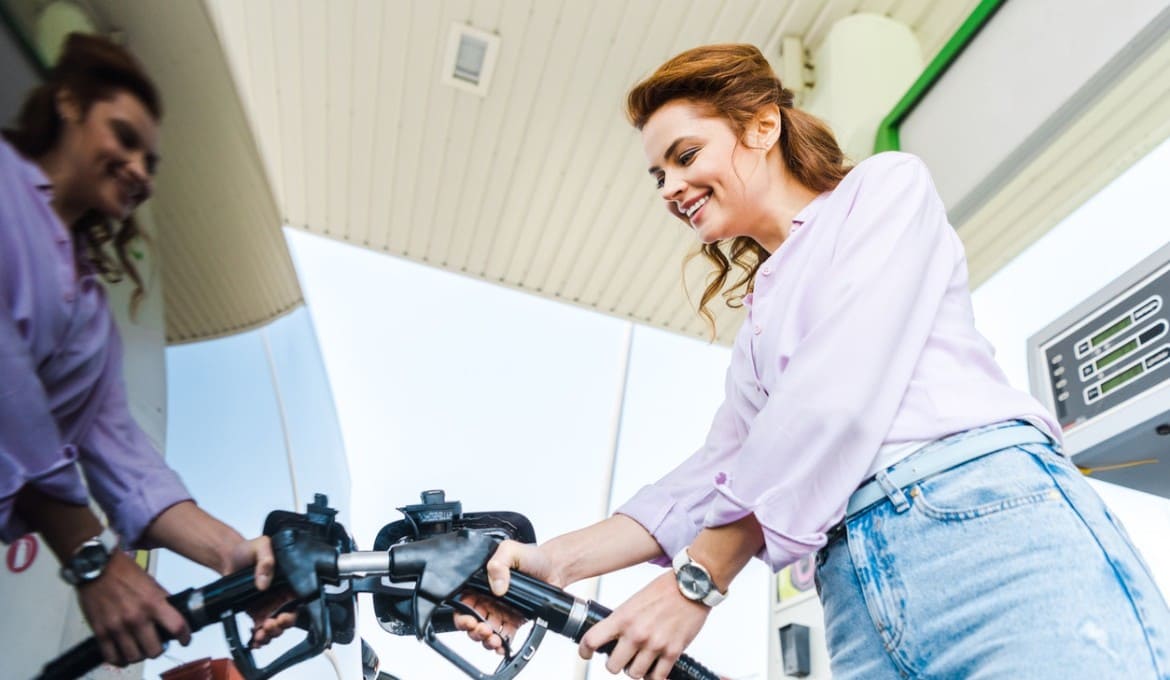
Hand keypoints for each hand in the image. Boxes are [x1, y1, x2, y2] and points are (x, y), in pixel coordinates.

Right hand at [76, 550, 189, 664]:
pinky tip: (123, 654)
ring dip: (140, 655)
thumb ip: (161, 600)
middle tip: (158, 644)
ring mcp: (117, 626)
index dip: (185, 637)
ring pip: (135, 657)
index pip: (177, 627)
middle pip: (155, 650)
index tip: (185, 640)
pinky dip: (120, 659)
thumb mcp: (151, 583)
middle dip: (159, 649)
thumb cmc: (123, 571)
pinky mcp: (100, 631)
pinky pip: (112, 656)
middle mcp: (136, 617)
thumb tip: (172, 614)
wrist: (95, 566)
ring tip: (140, 649)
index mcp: (153, 602)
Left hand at [224, 535, 297, 647]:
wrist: (229, 557)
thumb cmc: (248, 549)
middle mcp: (281, 596)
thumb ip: (266, 560)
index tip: (282, 616)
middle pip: (288, 618)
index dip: (293, 613)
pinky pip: (261, 629)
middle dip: (280, 627)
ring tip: (260, 634)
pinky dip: (259, 638)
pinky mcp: (256, 612)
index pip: (298, 601)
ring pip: (275, 627)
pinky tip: (254, 638)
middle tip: (270, 625)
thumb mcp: (262, 545)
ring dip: (269, 635)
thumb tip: (264, 582)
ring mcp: (269, 606)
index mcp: (288, 582)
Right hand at [453, 540, 561, 653]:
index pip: (464, 602)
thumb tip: (497, 587)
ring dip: (487, 640)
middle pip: (472, 621)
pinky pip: (504, 636)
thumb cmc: (532, 556)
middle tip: (484, 630)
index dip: (462, 614)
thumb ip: (498, 564)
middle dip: (474, 630)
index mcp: (482, 583)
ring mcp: (501, 611)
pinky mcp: (514, 620)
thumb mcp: (510, 550)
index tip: (470, 619)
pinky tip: (503, 646)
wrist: (554, 567)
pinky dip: (502, 645)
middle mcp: (488, 599)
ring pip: (486, 632)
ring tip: (495, 639)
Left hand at [580, 570, 708, 679]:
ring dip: (636, 670)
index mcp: (623, 617)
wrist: (692, 585)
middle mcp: (636, 633)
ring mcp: (654, 644)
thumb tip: (613, 638)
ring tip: (641, 661)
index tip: (585, 654)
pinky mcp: (673, 651)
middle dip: (616, 664)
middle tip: (622, 658)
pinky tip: (655, 668)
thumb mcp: (634, 601)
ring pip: (633, 674)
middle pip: (612, 666)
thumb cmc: (664, 590)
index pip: (592, 640)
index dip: (584, 651)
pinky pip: (657, 677)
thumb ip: (623, 621)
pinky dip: (655, 676)